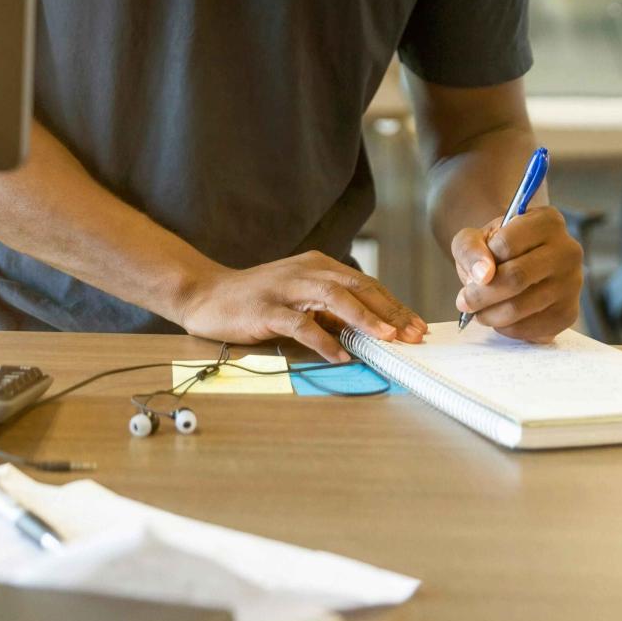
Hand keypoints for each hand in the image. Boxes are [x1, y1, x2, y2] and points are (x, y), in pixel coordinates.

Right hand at [178, 251, 426, 361]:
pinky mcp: (266, 309)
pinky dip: (323, 340)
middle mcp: (306, 271)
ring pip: (334, 298)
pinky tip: (339, 355)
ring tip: (386, 338)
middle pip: (357, 287)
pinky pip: (301, 323)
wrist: (206, 294)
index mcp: (317, 265)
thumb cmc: (255, 299)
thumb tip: (368, 329)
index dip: (393, 306)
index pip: (365, 284)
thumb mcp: (298, 297)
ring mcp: (285, 288)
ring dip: (363, 319)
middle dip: (389, 312)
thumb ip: (328, 308)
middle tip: (412, 335)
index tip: (415, 327)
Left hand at [452, 206, 582, 342]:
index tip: (473, 272)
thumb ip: (470, 249)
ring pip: (520, 307)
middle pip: (516, 278)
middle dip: (480, 295)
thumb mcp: (474, 238)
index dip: (482, 261)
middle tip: (464, 302)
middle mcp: (568, 250)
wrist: (515, 265)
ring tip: (478, 309)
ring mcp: (573, 284)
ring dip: (488, 314)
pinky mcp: (569, 313)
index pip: (507, 244)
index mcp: (547, 221)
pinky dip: (505, 328)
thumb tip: (483, 275)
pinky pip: (531, 328)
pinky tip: (499, 317)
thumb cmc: (494, 249)